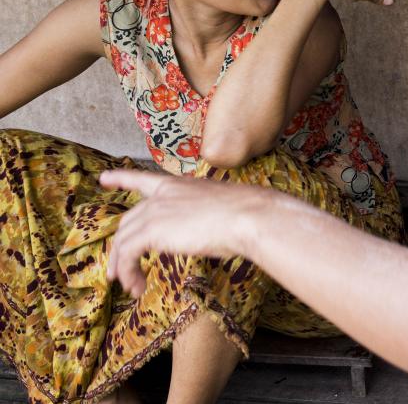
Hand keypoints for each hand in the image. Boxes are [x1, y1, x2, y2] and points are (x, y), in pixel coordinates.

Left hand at [100, 169, 268, 297]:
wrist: (247, 217)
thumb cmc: (244, 215)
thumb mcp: (218, 209)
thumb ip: (202, 216)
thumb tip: (211, 231)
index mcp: (177, 185)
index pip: (142, 179)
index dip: (121, 178)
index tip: (104, 179)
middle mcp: (162, 195)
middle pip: (129, 220)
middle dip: (120, 247)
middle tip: (118, 270)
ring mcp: (155, 211)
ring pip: (123, 240)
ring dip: (123, 266)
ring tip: (130, 286)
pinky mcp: (152, 230)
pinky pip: (127, 253)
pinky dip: (127, 272)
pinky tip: (137, 286)